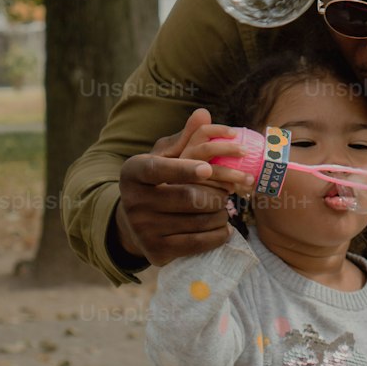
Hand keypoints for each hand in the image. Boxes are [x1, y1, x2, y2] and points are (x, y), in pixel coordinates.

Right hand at [115, 108, 254, 265]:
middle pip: (188, 197)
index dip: (184, 169)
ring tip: (226, 206)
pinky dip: (218, 234)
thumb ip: (186, 137)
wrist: (135, 224)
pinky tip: (224, 227)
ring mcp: (143, 229)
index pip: (159, 169)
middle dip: (218, 192)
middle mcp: (133, 201)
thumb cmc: (158, 182)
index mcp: (132, 172)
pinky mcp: (156, 252)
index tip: (208, 168)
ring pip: (198, 220)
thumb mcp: (165, 158)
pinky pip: (198, 242)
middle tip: (234, 188)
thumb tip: (204, 113)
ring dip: (221, 212)